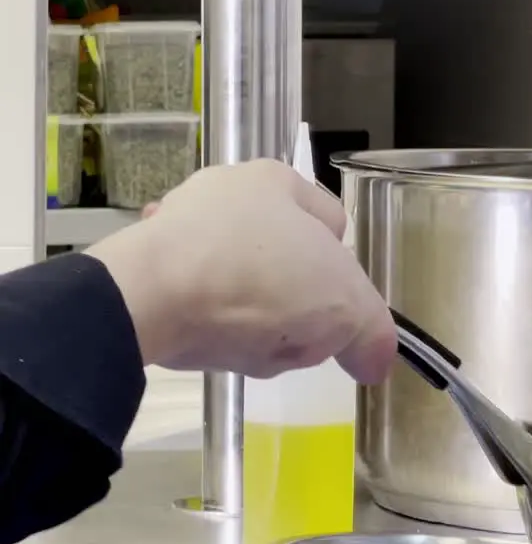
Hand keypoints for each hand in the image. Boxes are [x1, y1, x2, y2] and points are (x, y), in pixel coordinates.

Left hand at [85, 159, 396, 383]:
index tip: (338, 309)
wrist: (148, 298)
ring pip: (246, 286)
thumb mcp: (345, 309)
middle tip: (298, 336)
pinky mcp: (145, 266)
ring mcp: (179, 226)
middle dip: (299, 306)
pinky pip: (200, 303)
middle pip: (290, 262)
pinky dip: (211, 327)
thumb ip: (373, 332)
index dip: (346, 272)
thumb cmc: (260, 280)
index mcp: (278, 180)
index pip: (335, 224)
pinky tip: (212, 344)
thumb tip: (375, 363)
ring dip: (257, 321)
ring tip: (251, 346)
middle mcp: (226, 192)